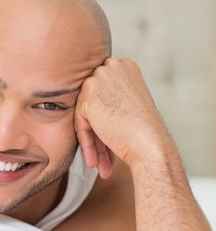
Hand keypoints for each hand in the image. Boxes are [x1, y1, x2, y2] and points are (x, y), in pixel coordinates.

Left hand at [75, 58, 165, 177]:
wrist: (150, 145)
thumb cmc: (144, 131)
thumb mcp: (130, 103)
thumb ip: (111, 97)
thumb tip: (90, 106)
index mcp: (125, 66)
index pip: (103, 92)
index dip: (104, 118)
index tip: (107, 141)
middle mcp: (112, 67)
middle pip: (92, 102)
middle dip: (96, 131)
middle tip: (102, 157)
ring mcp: (100, 78)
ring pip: (84, 113)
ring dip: (91, 140)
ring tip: (98, 163)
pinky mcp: (89, 95)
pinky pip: (80, 123)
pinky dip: (86, 143)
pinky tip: (94, 161)